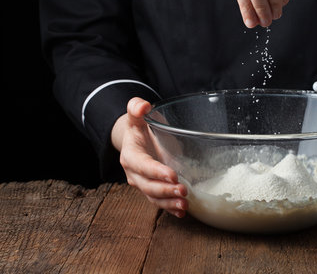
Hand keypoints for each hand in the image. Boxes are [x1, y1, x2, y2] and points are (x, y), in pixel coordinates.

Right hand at [112, 97, 188, 217]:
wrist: (136, 140)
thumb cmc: (140, 127)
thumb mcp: (137, 116)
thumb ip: (136, 108)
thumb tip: (142, 105)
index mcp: (131, 156)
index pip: (143, 166)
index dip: (156, 171)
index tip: (172, 174)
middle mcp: (135, 174)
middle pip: (149, 186)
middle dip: (165, 191)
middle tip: (183, 191)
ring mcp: (144, 184)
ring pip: (154, 198)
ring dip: (169, 203)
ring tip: (184, 204)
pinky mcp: (153, 190)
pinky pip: (160, 203)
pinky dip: (171, 209)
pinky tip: (183, 212)